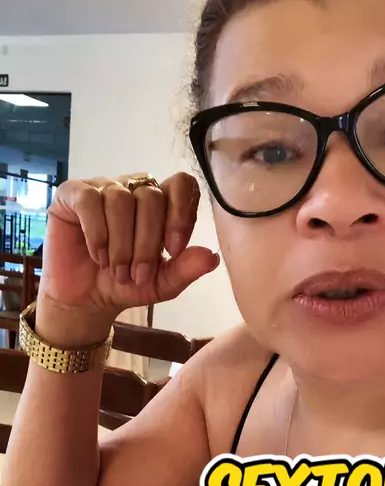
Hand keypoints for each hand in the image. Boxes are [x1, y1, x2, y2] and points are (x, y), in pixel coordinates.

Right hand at [39, 172, 219, 320]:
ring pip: (120, 199)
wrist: (85, 300)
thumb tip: (211, 257)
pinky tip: (97, 256)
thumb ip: (186, 270)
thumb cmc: (125, 286)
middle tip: (138, 275)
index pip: (181, 185)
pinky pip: (90, 201)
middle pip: (151, 196)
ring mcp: (103, 188)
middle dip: (146, 242)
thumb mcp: (161, 284)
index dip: (180, 214)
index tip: (173, 250)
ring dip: (121, 243)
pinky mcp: (73, 195)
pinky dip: (97, 233)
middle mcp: (134, 189)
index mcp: (162, 204)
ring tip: (117, 271)